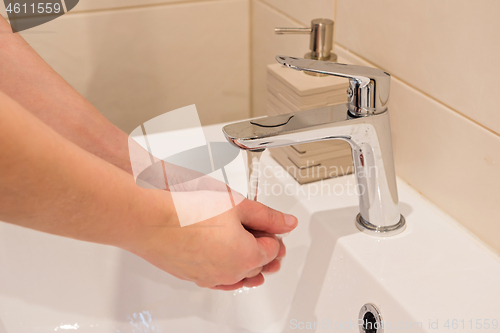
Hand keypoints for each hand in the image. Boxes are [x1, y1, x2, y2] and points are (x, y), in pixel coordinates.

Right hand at [124, 190, 297, 289]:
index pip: (273, 249)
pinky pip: (216, 278)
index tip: (271, 225)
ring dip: (245, 262)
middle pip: (257, 265)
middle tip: (262, 233)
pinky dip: (225, 270)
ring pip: (237, 275)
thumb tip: (287, 223)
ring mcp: (209, 278)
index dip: (274, 234)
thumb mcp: (238, 204)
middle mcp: (230, 274)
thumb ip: (267, 216)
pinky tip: (223, 261)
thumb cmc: (187, 208)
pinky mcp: (191, 276)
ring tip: (247, 248)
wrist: (148, 218)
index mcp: (247, 257)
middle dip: (262, 249)